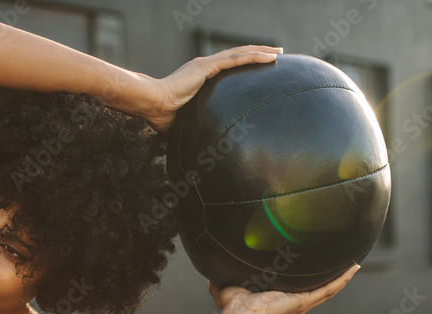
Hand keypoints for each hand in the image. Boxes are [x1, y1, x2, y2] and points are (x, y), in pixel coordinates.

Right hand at [142, 46, 282, 132]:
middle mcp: (204, 66)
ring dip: (261, 52)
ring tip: (278, 53)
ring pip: (240, 54)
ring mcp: (205, 65)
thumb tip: (199, 143)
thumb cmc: (162, 116)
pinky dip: (254, 57)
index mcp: (199, 76)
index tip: (258, 66)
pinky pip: (236, 60)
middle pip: (237, 55)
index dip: (242, 63)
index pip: (226, 66)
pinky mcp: (206, 67)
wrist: (152, 105)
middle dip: (257, 53)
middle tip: (275, 54)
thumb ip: (194, 123)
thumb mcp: (185, 120)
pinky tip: (270, 58)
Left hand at [208, 264, 360, 313]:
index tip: (313, 270)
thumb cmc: (234, 309)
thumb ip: (221, 284)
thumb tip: (212, 275)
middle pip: (317, 289)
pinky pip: (329, 288)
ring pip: (328, 288)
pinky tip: (353, 268)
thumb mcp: (228, 289)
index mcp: (279, 301)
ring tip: (354, 265)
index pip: (297, 289)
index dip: (306, 280)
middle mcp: (294, 303)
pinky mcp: (305, 300)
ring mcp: (302, 302)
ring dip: (341, 277)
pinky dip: (342, 278)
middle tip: (341, 266)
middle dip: (330, 278)